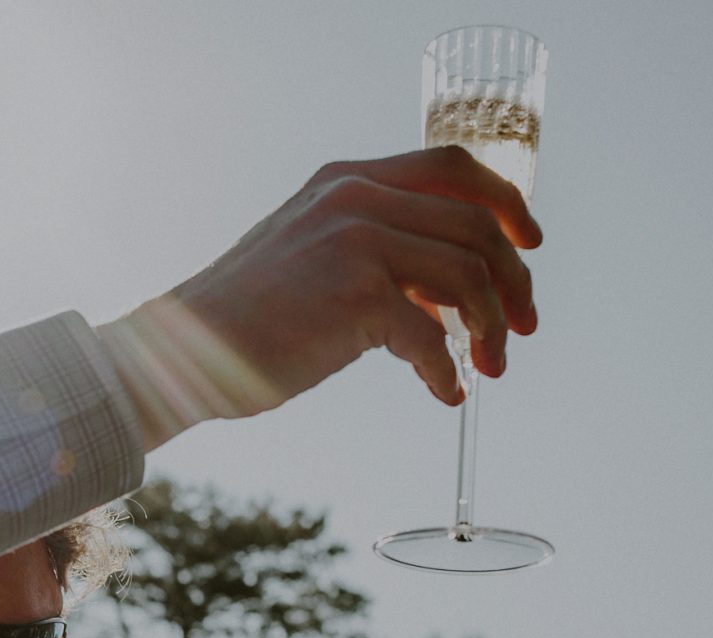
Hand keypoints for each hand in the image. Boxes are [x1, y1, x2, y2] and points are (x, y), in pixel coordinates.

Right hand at [97, 148, 541, 446]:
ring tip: (487, 368)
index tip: (527, 248)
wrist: (184, 350)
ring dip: (490, 330)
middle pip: (476, 226)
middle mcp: (356, 197)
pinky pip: (432, 335)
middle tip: (522, 329)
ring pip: (468, 277)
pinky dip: (447, 371)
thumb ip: (377, 251)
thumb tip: (446, 290)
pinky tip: (445, 393)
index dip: (505, 205)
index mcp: (348, 179)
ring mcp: (356, 241)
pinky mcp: (355, 295)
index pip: (455, 168)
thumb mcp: (315, 256)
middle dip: (514, 283)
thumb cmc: (246, 318)